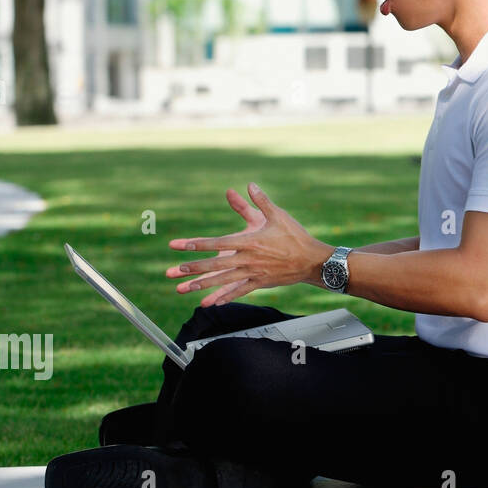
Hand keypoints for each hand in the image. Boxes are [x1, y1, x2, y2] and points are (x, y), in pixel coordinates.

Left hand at [165, 182, 327, 306]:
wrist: (313, 260)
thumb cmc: (296, 236)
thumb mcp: (278, 215)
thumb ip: (261, 201)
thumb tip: (249, 185)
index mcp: (250, 242)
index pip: (218, 243)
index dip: (197, 244)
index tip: (180, 245)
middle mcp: (248, 259)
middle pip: (216, 265)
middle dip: (193, 268)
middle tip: (175, 270)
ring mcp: (253, 273)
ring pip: (223, 281)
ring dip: (202, 286)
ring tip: (185, 290)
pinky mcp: (260, 283)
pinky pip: (239, 292)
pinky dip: (224, 297)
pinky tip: (212, 302)